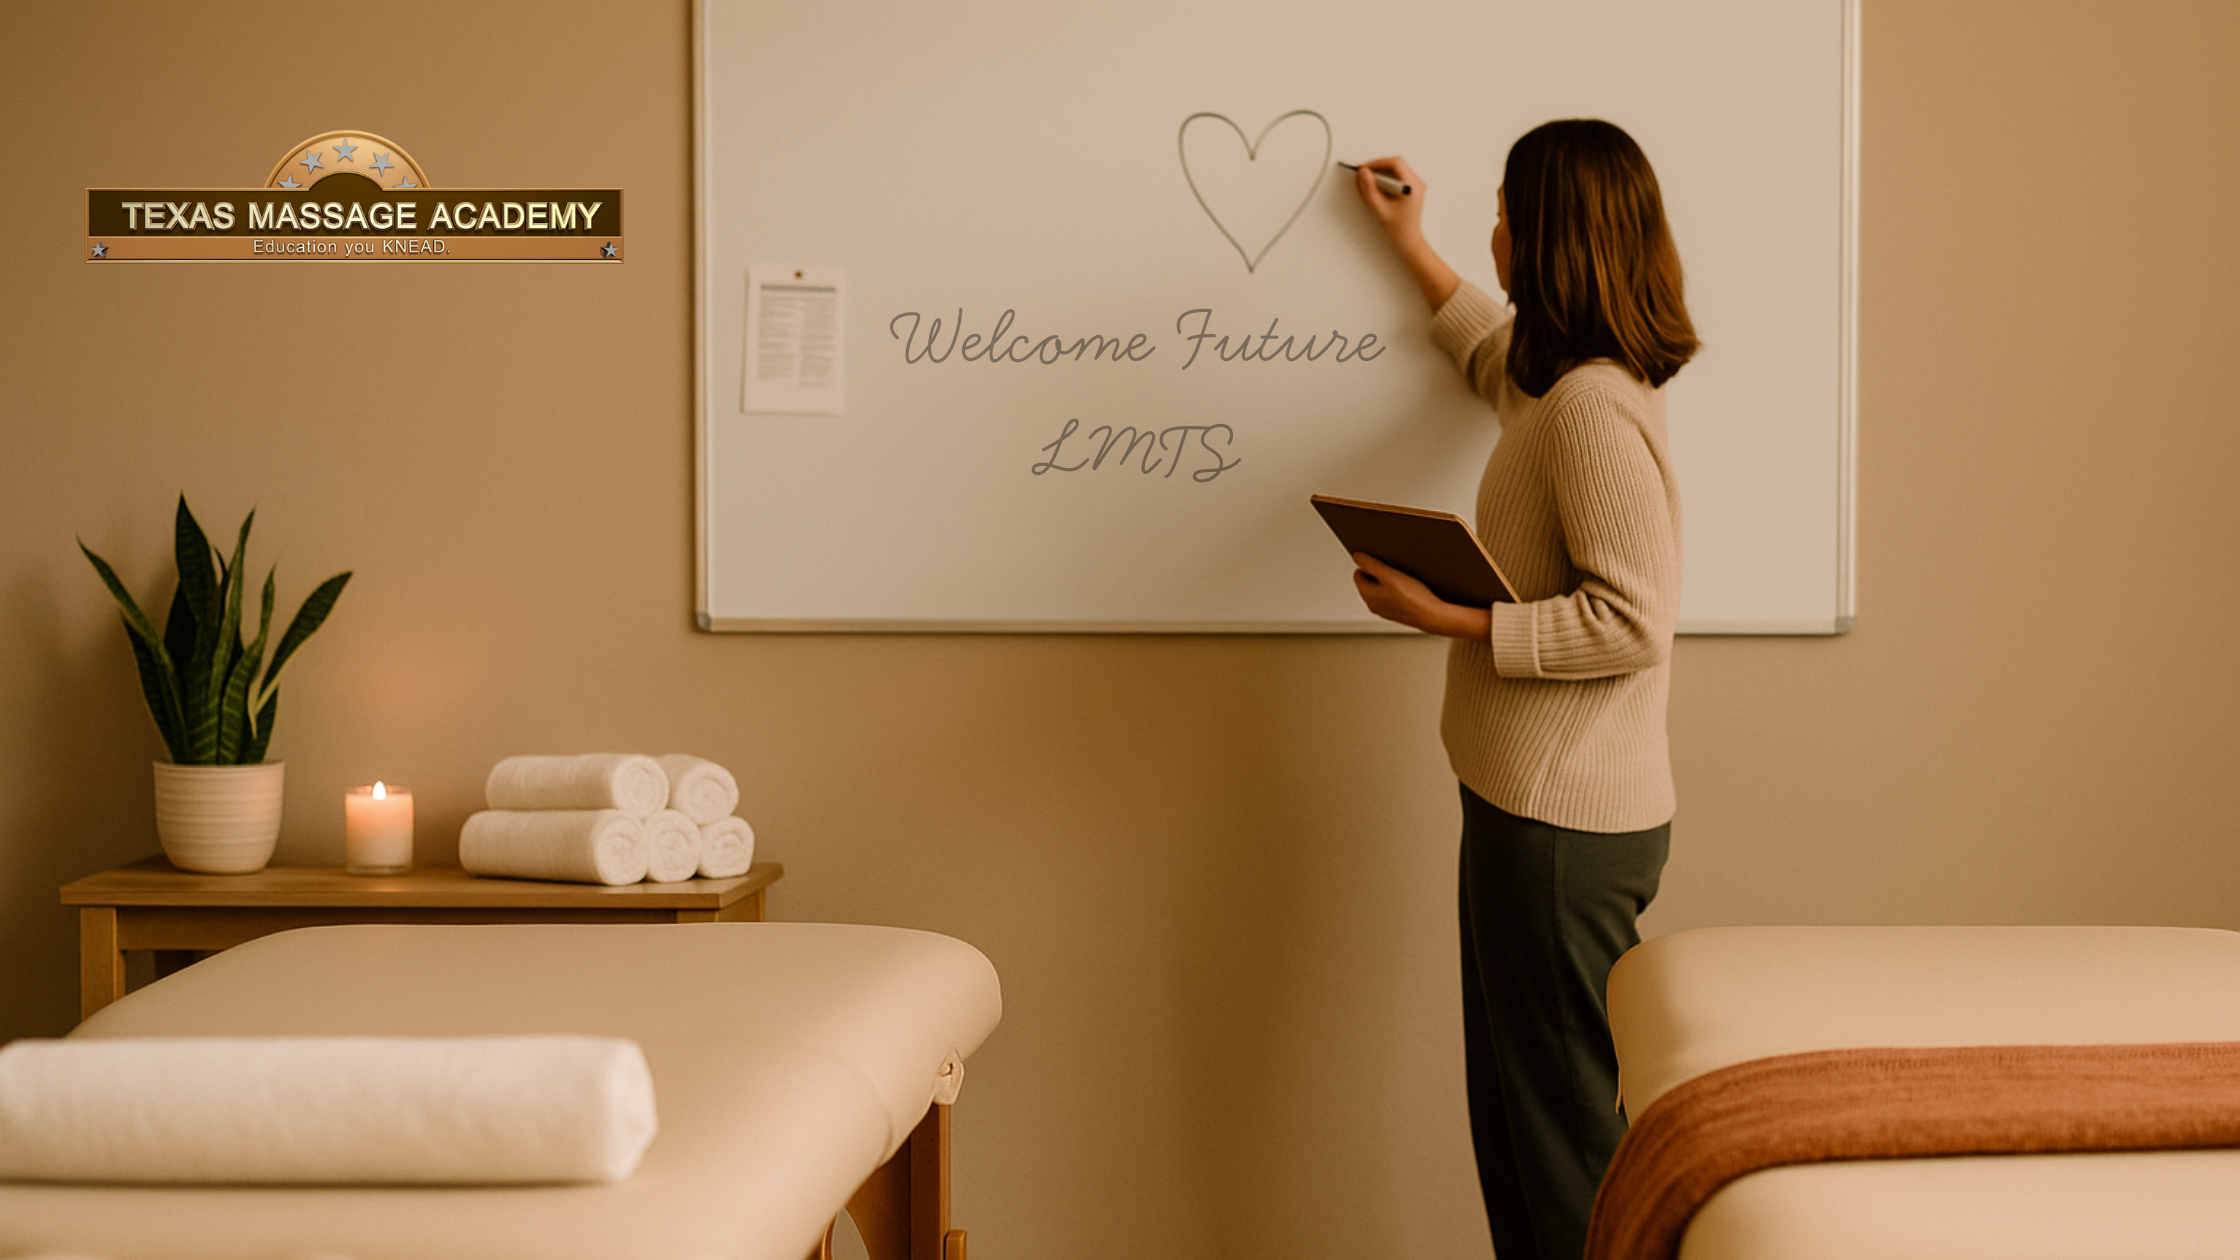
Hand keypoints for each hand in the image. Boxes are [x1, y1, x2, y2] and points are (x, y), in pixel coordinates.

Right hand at [1350, 156, 1459, 309]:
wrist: (1408, 241)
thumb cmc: (1398, 229)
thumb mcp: (1379, 209)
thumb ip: (1369, 190)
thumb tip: (1363, 173)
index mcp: (1412, 186)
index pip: (1395, 163)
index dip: (1377, 163)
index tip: (1363, 168)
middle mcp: (1416, 183)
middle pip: (1395, 164)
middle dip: (1377, 166)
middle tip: (1362, 173)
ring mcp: (1415, 185)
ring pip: (1396, 169)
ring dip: (1380, 172)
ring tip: (1367, 180)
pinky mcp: (1411, 188)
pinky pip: (1397, 176)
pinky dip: (1385, 178)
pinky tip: (1375, 186)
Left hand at [1351, 553, 1491, 639]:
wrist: (1433, 616)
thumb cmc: (1414, 597)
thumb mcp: (1390, 575)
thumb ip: (1371, 565)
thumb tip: (1356, 556)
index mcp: (1368, 595)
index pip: (1358, 574)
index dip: (1368, 564)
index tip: (1381, 559)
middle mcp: (1373, 605)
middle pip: (1369, 581)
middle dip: (1379, 573)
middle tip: (1394, 568)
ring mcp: (1385, 610)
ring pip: (1381, 589)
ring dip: (1389, 581)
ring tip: (1403, 577)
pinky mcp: (1396, 613)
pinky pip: (1392, 597)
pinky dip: (1397, 590)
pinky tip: (1410, 588)